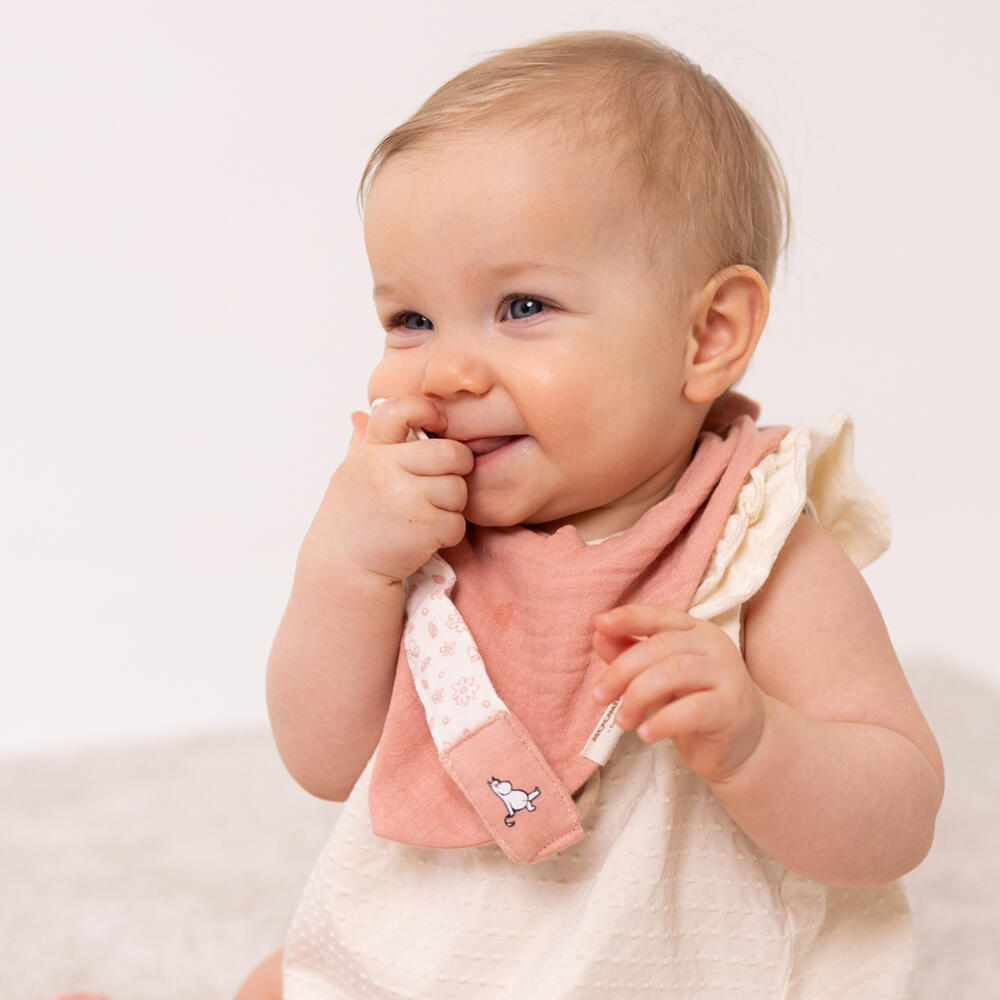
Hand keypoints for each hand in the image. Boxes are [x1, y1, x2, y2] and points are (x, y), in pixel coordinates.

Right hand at [305, 395, 474, 582]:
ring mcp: (404, 498)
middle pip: (452, 453)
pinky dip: (449, 533)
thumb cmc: (351, 520)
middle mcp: (385, 469)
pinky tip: (426, 538)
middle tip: (443, 484)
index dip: (427, 410)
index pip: (400, 409)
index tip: (438, 424)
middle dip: (458, 469)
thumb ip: (361, 444)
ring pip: (458, 490)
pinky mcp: (422, 528)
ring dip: (452, 506)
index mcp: (371, 451)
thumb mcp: (350, 475)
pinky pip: (458, 522)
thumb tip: (362, 414)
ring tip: (427, 516)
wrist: (342, 571)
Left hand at [591, 604, 765, 782]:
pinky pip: (692, 709)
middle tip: (599, 697)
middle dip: (622, 670)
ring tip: (622, 720)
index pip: (659, 616)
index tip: (599, 624)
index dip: (629, 617)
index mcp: (695, 630)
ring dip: (637, 697)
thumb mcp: (660, 676)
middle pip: (660, 646)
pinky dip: (663, 721)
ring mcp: (727, 674)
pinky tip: (646, 735)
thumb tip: (599, 635)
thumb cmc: (696, 702)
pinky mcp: (732, 708)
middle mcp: (713, 645)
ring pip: (674, 673)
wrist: (746, 741)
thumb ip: (632, 653)